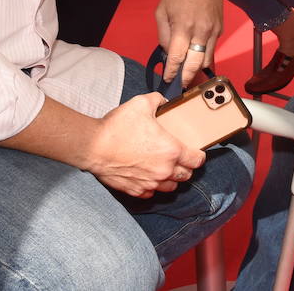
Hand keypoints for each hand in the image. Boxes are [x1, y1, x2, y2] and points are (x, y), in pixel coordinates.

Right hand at [83, 94, 204, 197]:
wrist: (93, 146)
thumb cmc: (117, 127)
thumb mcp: (141, 104)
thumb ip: (157, 100)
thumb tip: (163, 101)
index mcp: (171, 151)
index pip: (197, 160)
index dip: (200, 155)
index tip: (197, 152)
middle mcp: (164, 171)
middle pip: (186, 175)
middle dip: (187, 167)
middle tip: (181, 158)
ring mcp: (150, 183)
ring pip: (171, 187)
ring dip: (172, 178)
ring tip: (166, 168)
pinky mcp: (136, 191)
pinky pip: (152, 193)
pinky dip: (154, 187)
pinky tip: (149, 176)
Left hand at [156, 0, 221, 85]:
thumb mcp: (161, 11)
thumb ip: (164, 35)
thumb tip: (169, 53)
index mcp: (183, 26)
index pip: (177, 57)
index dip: (172, 72)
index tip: (168, 79)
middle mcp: (201, 30)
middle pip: (196, 64)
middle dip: (187, 77)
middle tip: (180, 84)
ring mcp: (213, 30)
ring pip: (207, 59)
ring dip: (197, 68)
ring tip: (188, 72)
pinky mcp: (220, 28)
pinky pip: (212, 48)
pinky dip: (203, 54)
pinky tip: (196, 55)